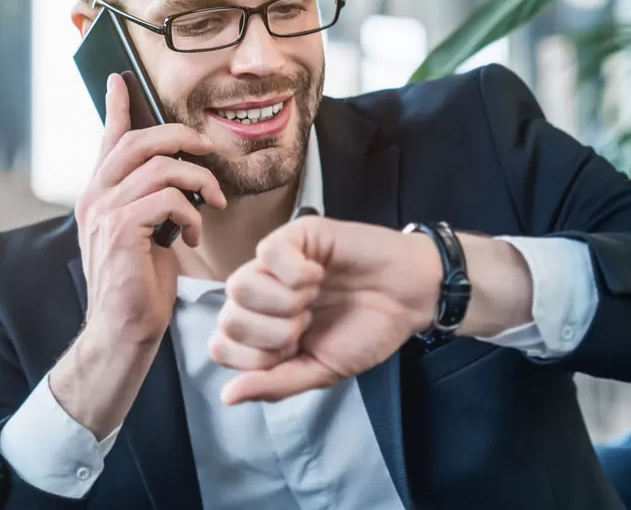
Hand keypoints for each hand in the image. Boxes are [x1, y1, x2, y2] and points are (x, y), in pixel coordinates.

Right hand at [75, 73, 226, 344]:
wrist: (123, 330)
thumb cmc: (139, 284)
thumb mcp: (144, 233)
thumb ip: (150, 200)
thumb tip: (178, 173)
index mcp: (98, 194)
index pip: (107, 140)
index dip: (116, 107)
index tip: (120, 80)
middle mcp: (95, 197)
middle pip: (139, 142)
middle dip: (181, 136)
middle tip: (208, 148)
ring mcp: (105, 213)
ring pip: (160, 167)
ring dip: (198, 180)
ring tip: (211, 202)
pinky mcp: (122, 231)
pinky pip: (169, 199)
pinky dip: (191, 214)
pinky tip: (192, 236)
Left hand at [208, 217, 442, 404]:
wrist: (409, 297)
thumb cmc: (366, 331)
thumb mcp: (322, 370)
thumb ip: (276, 384)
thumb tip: (227, 396)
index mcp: (263, 329)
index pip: (221, 347)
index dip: (256, 358)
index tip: (296, 351)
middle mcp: (261, 295)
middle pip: (228, 318)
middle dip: (273, 333)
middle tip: (308, 323)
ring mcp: (274, 263)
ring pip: (240, 284)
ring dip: (283, 303)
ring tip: (314, 298)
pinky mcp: (295, 234)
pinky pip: (267, 252)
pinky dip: (295, 272)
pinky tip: (318, 275)